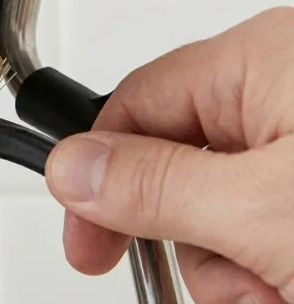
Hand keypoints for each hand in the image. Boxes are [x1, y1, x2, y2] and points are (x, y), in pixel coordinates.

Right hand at [44, 8, 293, 303]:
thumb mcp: (264, 206)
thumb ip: (154, 186)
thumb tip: (71, 167)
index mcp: (259, 61)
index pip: (131, 107)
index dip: (98, 180)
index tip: (88, 243)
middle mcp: (279, 95)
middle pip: (173, 173)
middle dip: (195, 246)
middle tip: (235, 280)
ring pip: (219, 218)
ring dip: (237, 274)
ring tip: (282, 289)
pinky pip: (260, 233)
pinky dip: (272, 276)